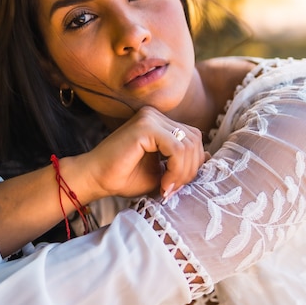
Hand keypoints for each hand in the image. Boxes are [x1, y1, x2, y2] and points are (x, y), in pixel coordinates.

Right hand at [83, 106, 206, 200]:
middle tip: (172, 189)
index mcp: (160, 122)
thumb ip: (182, 163)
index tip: (175, 187)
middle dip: (191, 169)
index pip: (193, 138)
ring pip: (188, 144)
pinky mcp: (145, 127)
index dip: (193, 165)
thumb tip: (210, 158)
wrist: (95, 179)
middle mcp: (156, 115)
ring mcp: (150, 118)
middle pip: (195, 139)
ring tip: (167, 188)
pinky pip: (176, 148)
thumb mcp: (162, 171)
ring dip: (183, 172)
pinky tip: (164, 184)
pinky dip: (176, 169)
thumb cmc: (123, 177)